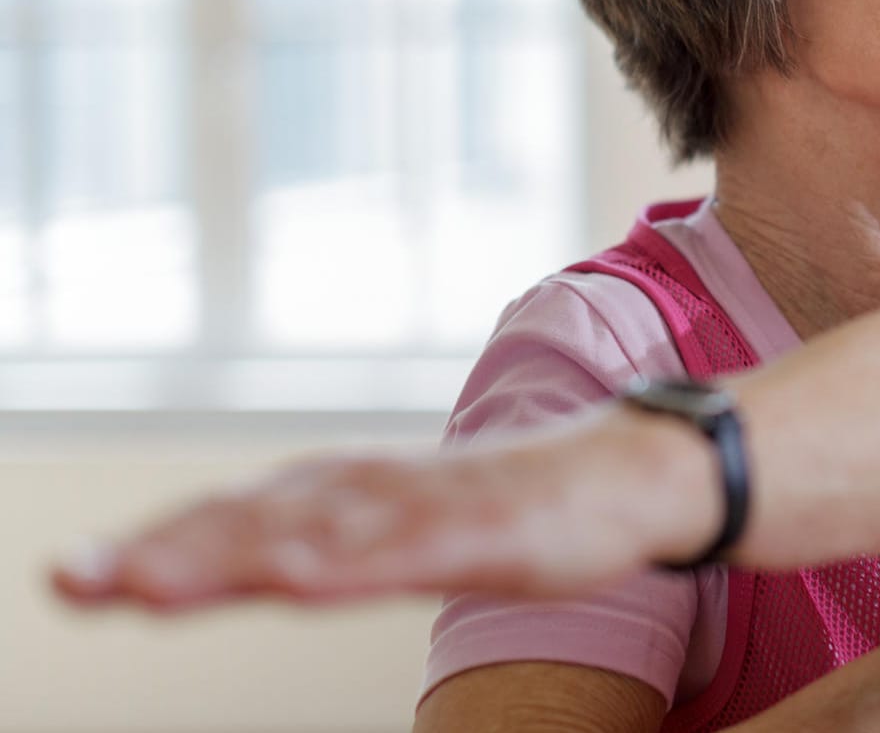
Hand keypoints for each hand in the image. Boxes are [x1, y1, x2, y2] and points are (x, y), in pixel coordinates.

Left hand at [50, 406, 697, 609]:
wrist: (628, 474)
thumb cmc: (517, 509)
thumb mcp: (408, 531)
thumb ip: (334, 543)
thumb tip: (255, 561)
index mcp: (347, 490)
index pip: (234, 516)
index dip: (153, 546)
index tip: (74, 577)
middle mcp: (371, 488)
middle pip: (250, 522)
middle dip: (158, 553)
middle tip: (73, 579)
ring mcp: (425, 506)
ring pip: (310, 535)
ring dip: (223, 557)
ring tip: (145, 585)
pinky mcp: (479, 528)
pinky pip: (401, 552)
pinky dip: (339, 564)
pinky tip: (289, 580)